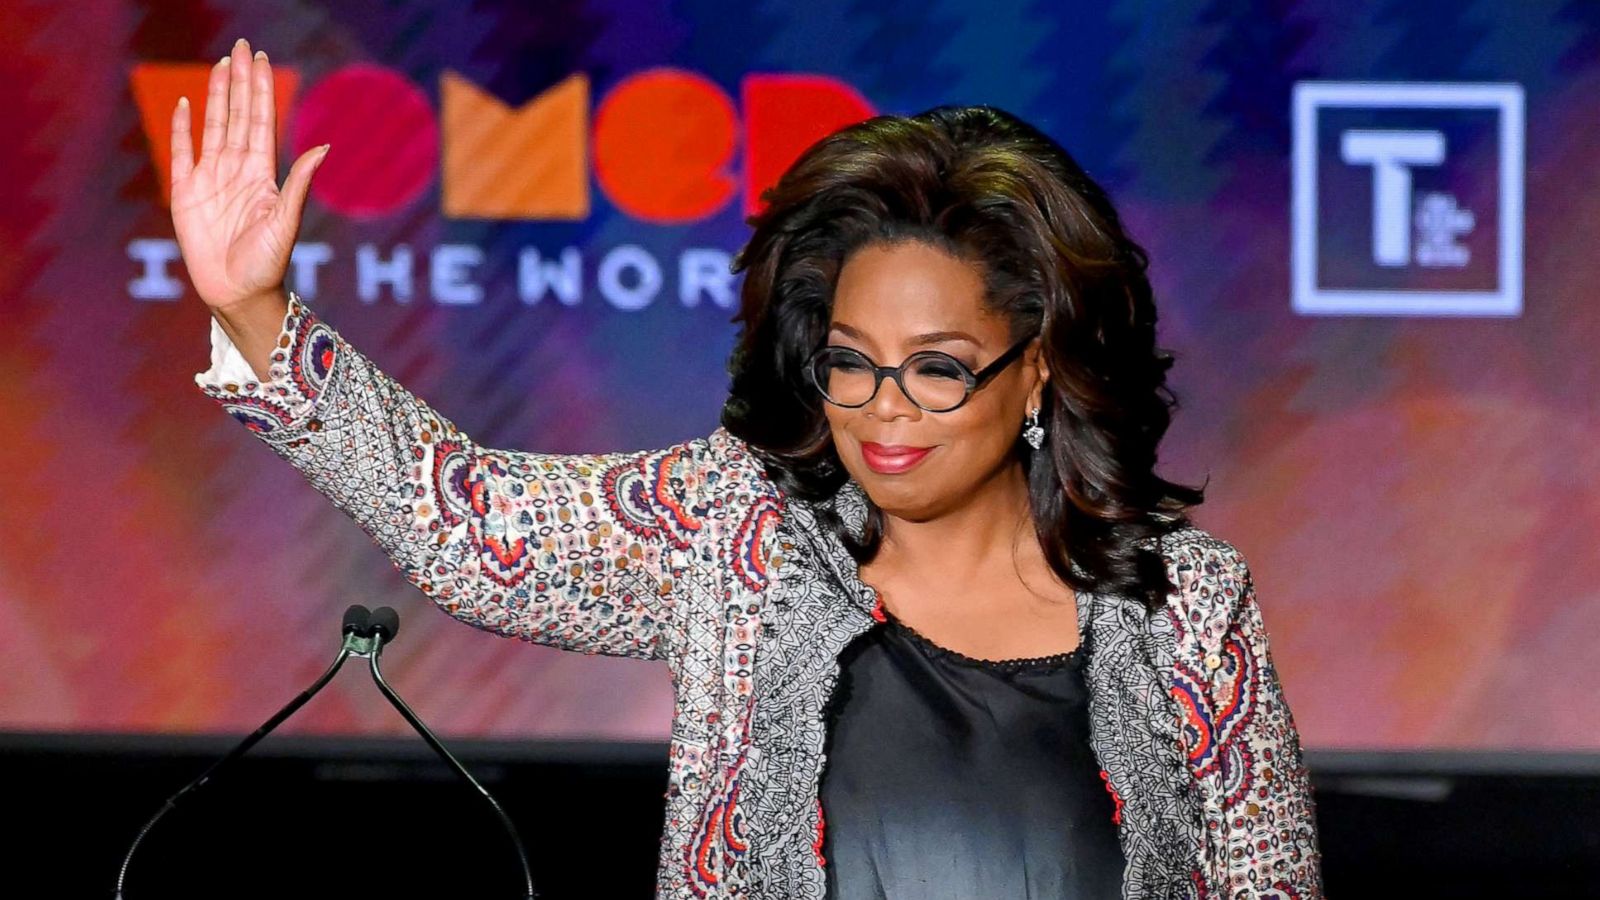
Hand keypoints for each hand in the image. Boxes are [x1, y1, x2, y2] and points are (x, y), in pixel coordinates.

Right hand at [170, 37, 327, 312]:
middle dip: (240, 82)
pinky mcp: (187, 192)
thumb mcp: (286, 221)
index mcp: (263, 174)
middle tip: (242, 47)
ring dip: (217, 96)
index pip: (261, 121)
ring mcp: (211, 178)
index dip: (261, 90)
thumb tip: (322, 147)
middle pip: (239, 116)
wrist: (238, 292)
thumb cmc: (267, 263)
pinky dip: (183, 129)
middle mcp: (238, 170)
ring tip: (221, 66)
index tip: (261, 61)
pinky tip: (187, 105)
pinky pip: (183, 152)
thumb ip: (299, 183)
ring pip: (215, 127)